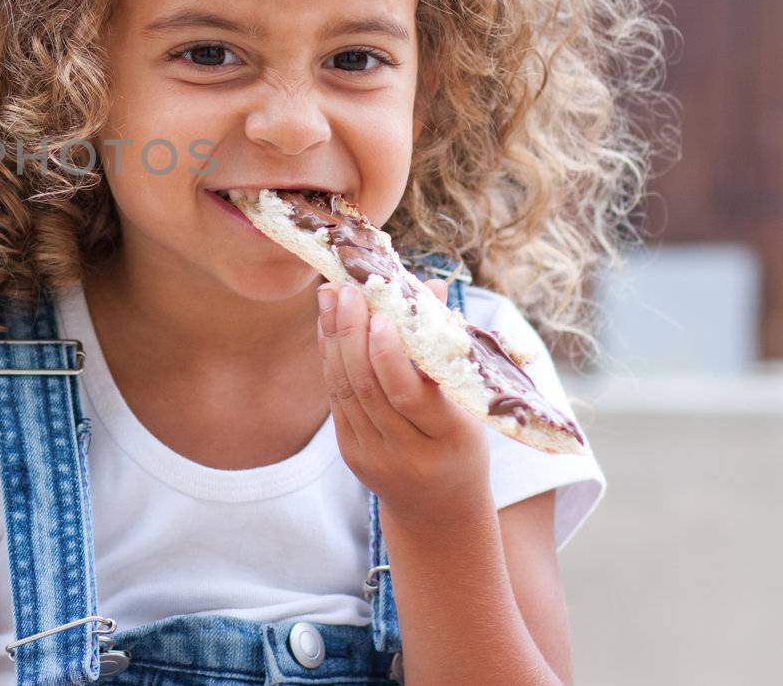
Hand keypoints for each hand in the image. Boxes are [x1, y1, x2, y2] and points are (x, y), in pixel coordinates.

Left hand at [317, 279, 488, 524]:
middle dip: (352, 334)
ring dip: (333, 340)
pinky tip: (327, 328)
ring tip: (330, 297)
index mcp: (448, 439)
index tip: (380, 312)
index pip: (406, 394)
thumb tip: (431, 286)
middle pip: (367, 388)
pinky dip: (329, 360)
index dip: (387, 352)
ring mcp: (373, 457)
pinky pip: (336, 399)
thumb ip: (446, 348)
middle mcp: (407, 453)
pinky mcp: (350, 454)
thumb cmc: (462, 443)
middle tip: (346, 291)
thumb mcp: (469, 403)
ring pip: (345, 391)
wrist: (440, 509)